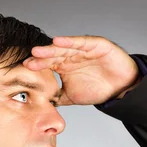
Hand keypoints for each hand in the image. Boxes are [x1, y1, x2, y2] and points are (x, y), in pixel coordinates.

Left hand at [22, 35, 139, 105]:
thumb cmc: (98, 89)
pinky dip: (70, 41)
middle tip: (29, 60)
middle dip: (41, 58)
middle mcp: (71, 55)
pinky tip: (58, 41)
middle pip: (53, 55)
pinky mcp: (95, 44)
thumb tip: (41, 106)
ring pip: (64, 47)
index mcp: (64, 66)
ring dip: (51, 49)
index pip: (47, 64)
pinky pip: (81, 42)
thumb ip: (58, 98)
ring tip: (38, 51)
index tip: (25, 68)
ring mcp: (82, 48)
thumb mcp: (72, 97)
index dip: (37, 65)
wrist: (122, 88)